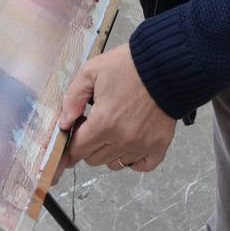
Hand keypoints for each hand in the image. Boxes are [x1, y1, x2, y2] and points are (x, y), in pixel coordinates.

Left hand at [53, 45, 175, 181]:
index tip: (76, 131)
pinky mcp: (159, 145)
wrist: (165, 64)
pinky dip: (133, 160)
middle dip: (88, 145)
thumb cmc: (128, 66)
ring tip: (113, 131)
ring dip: (109, 152)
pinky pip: (141, 166)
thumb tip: (64, 123)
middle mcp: (122, 139)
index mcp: (103, 123)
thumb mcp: (91, 71)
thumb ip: (73, 98)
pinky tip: (129, 144)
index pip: (77, 149)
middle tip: (94, 126)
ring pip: (115, 164)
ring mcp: (141, 145)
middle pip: (94, 159)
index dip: (72, 141)